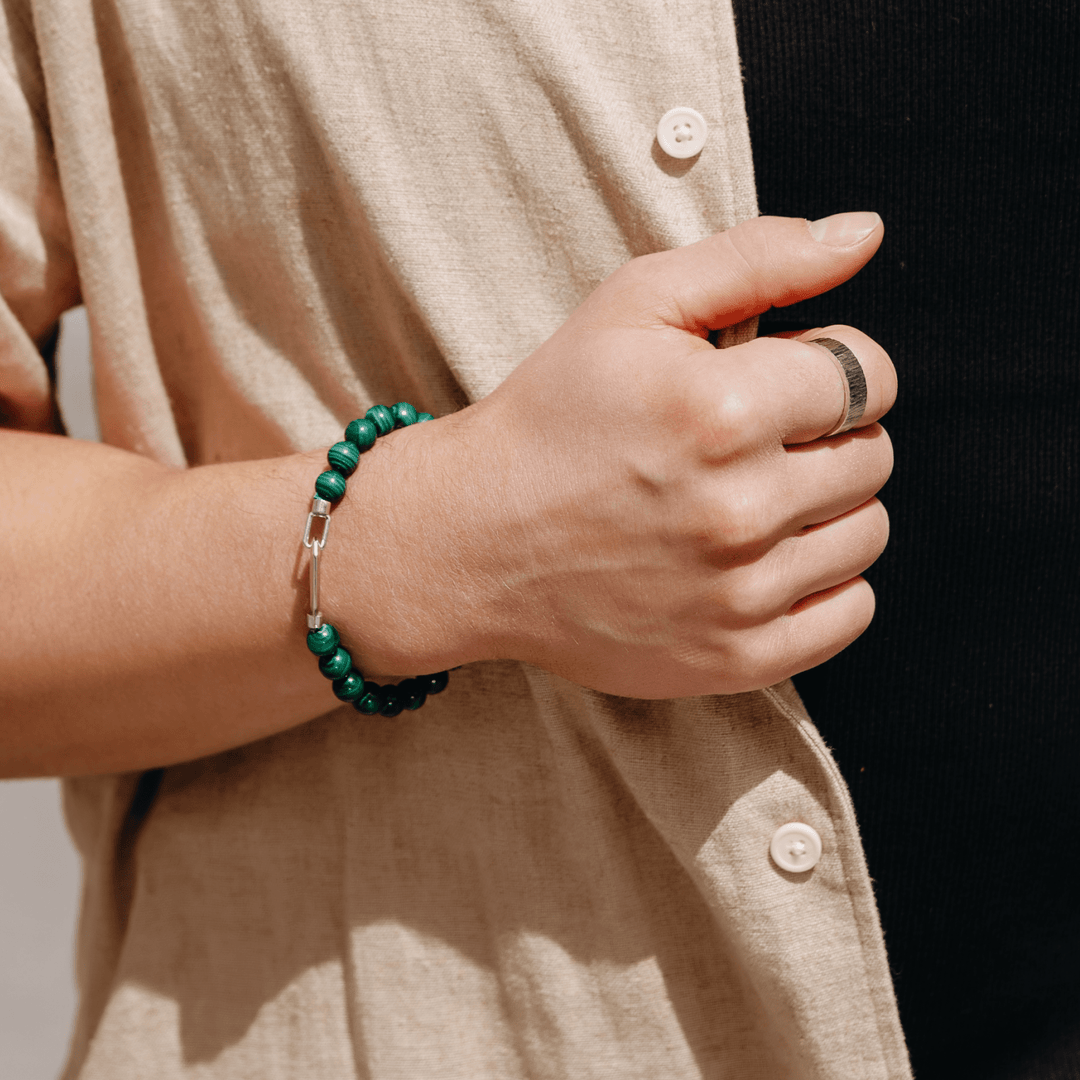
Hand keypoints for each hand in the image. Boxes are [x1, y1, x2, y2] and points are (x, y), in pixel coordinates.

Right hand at [386, 213, 893, 697]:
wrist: (474, 541)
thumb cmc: (552, 417)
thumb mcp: (632, 305)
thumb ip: (757, 258)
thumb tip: (867, 231)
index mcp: (720, 410)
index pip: (866, 376)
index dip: (828, 368)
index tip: (779, 381)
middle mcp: (738, 510)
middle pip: (872, 457)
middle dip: (827, 435)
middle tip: (751, 441)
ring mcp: (738, 595)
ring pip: (865, 534)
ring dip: (827, 509)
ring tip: (750, 498)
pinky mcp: (734, 658)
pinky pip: (848, 616)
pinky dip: (824, 585)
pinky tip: (762, 560)